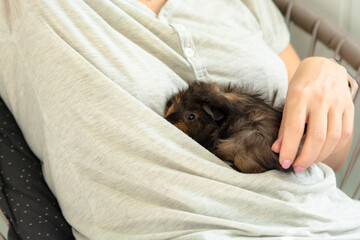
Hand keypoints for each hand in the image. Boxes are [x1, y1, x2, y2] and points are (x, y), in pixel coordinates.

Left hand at [272, 57, 353, 171]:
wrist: (323, 66)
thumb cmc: (302, 85)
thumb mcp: (287, 101)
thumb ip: (284, 126)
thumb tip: (278, 149)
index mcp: (299, 96)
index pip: (295, 129)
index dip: (290, 149)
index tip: (284, 163)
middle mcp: (320, 99)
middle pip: (316, 137)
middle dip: (306, 157)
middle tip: (297, 167)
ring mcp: (337, 103)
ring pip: (332, 138)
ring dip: (320, 155)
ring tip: (308, 161)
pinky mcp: (349, 107)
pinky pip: (345, 133)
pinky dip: (334, 147)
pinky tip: (324, 152)